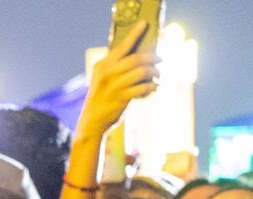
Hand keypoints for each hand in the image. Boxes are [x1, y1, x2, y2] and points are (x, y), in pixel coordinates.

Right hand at [76, 21, 159, 139]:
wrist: (92, 121)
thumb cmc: (102, 98)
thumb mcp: (103, 79)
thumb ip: (117, 68)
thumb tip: (143, 58)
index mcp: (102, 65)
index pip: (122, 46)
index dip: (135, 34)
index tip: (145, 24)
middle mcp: (107, 73)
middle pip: (136, 59)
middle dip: (152, 57)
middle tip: (161, 58)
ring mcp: (114, 86)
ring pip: (142, 72)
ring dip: (154, 72)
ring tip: (158, 75)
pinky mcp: (121, 98)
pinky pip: (143, 88)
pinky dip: (152, 86)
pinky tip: (154, 88)